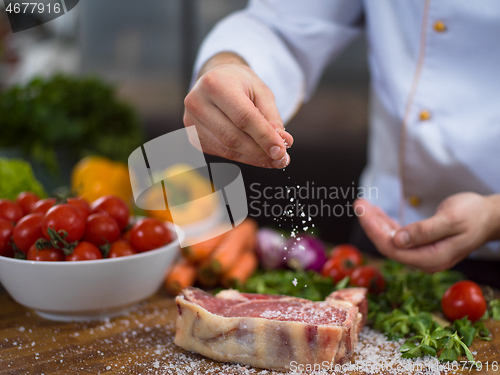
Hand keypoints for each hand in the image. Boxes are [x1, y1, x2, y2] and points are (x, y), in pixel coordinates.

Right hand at [183, 52, 292, 167]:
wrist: (216, 80)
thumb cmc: (240, 84)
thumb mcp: (261, 92)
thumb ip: (272, 117)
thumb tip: (283, 143)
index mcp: (215, 83)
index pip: (243, 117)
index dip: (264, 137)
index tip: (282, 151)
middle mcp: (197, 102)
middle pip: (233, 137)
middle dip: (259, 152)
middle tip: (281, 160)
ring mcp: (191, 121)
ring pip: (226, 149)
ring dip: (252, 158)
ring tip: (273, 160)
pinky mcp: (193, 136)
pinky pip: (221, 152)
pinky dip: (242, 157)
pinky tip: (256, 156)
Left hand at [354, 193, 499, 272]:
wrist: (489, 217)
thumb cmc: (473, 215)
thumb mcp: (451, 219)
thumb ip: (424, 231)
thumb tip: (397, 240)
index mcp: (431, 258)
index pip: (392, 248)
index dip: (374, 230)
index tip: (362, 211)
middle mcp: (424, 261)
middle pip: (388, 245)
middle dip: (371, 224)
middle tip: (359, 203)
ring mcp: (422, 255)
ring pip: (391, 240)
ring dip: (376, 222)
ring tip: (363, 204)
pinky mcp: (421, 246)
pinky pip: (398, 237)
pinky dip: (386, 223)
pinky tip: (376, 213)